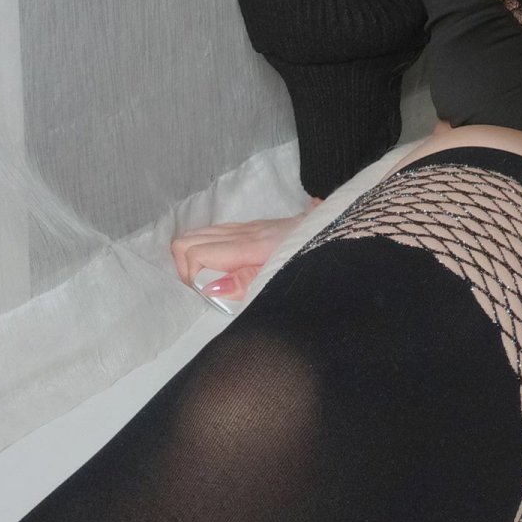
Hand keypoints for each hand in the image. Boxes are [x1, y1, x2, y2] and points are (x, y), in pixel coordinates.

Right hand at [170, 197, 323, 302]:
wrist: (337, 231)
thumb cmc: (310, 256)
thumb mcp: (279, 277)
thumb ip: (244, 283)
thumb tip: (208, 288)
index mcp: (248, 244)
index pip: (195, 252)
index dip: (189, 277)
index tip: (204, 295)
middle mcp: (243, 231)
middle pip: (188, 239)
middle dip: (184, 267)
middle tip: (201, 290)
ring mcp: (246, 227)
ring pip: (199, 233)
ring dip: (193, 258)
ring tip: (209, 282)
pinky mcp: (252, 227)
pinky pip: (215, 233)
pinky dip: (205, 250)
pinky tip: (220, 269)